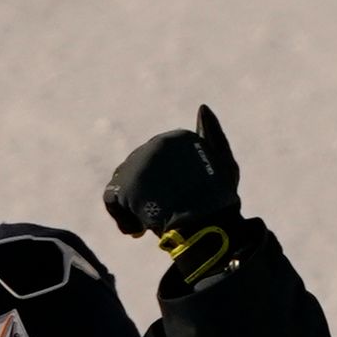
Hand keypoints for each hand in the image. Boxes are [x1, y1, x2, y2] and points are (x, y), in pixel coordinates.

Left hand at [103, 108, 242, 289]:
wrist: (207, 222)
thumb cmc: (220, 198)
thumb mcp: (223, 162)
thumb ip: (212, 135)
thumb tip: (202, 107)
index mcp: (178, 139)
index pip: (157, 161)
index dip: (162, 186)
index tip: (174, 205)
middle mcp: (155, 144)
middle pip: (138, 172)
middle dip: (145, 197)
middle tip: (159, 219)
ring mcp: (138, 164)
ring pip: (123, 185)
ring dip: (133, 206)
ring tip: (148, 225)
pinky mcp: (125, 186)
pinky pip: (112, 200)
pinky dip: (122, 217)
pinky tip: (138, 230)